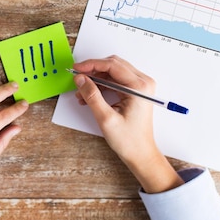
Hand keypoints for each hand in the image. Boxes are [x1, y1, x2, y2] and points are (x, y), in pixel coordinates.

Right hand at [73, 56, 182, 192]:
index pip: (112, 66)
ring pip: (113, 72)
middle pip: (113, 65)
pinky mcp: (135, 92)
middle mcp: (142, 83)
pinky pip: (116, 81)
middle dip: (93, 70)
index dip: (91, 65)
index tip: (76, 69)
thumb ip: (92, 96)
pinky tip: (90, 95)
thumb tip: (80, 79)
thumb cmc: (129, 140)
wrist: (141, 154)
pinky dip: (102, 85)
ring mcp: (140, 87)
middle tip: (77, 77)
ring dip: (96, 79)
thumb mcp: (106, 118)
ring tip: (82, 92)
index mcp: (139, 87)